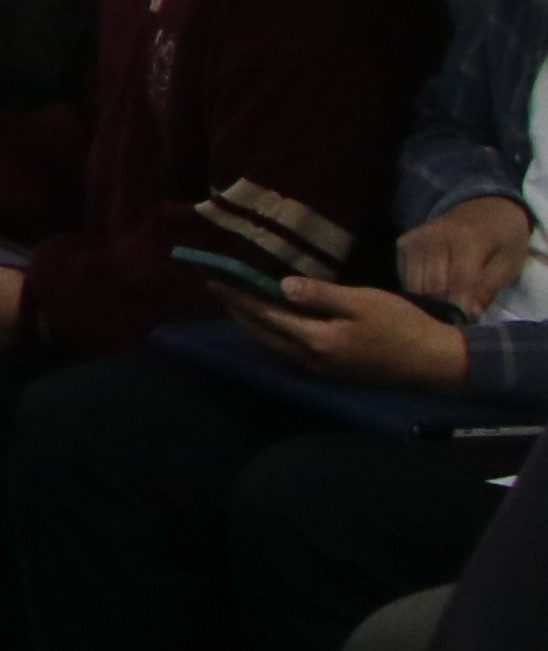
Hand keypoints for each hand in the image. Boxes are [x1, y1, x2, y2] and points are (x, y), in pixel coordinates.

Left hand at [237, 273, 471, 395]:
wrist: (432, 362)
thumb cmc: (401, 326)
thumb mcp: (362, 302)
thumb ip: (320, 296)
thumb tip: (281, 287)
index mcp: (315, 340)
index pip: (266, 315)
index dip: (240, 298)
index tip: (217, 280)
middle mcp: (310, 358)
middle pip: (263, 333)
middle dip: (239, 311)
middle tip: (220, 290)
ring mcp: (320, 367)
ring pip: (274, 344)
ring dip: (253, 324)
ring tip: (238, 304)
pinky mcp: (331, 369)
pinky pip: (290, 350)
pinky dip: (274, 334)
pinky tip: (273, 323)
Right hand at [401, 197, 531, 314]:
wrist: (485, 207)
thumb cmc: (502, 238)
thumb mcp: (509, 262)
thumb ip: (489, 287)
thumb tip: (468, 313)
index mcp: (466, 239)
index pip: (458, 281)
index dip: (461, 306)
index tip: (467, 320)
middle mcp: (434, 236)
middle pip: (431, 286)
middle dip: (444, 306)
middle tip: (456, 316)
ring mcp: (415, 239)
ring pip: (414, 285)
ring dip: (429, 300)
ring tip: (445, 305)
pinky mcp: (404, 243)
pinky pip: (405, 277)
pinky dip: (418, 289)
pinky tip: (434, 288)